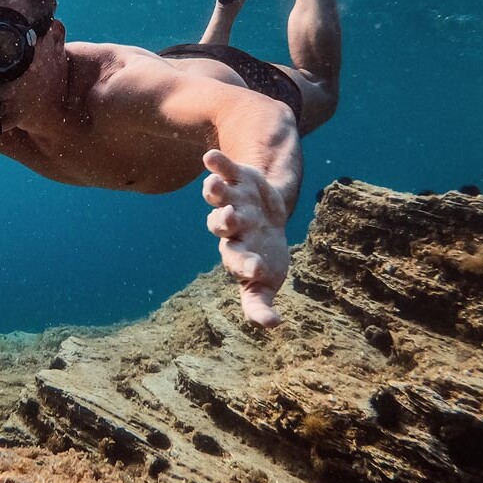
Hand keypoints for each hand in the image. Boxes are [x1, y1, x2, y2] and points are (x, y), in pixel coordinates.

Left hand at [202, 149, 289, 327]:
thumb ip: (260, 303)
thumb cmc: (265, 257)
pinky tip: (210, 156)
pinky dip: (218, 163)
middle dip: (224, 222)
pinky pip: (224, 170)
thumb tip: (272, 326)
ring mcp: (232, 201)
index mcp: (237, 253)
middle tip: (229, 219)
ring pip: (218, 197)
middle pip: (221, 225)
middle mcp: (231, 226)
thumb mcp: (266, 282)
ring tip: (214, 185)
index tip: (256, 268)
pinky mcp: (238, 179)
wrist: (269, 218)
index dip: (244, 264)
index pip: (236, 261)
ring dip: (215, 191)